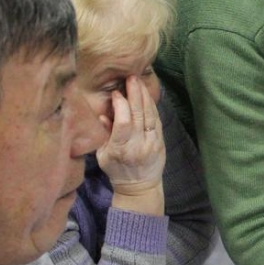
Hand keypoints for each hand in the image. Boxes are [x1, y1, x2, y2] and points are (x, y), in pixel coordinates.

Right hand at [97, 75, 165, 213]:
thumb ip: (104, 134)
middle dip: (135, 94)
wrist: (140, 186)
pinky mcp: (161, 142)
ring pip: (150, 115)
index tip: (115, 94)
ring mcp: (152, 143)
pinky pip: (156, 120)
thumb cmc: (116, 169)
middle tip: (131, 78)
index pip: (123, 123)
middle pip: (138, 115)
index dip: (120, 106)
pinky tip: (147, 95)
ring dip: (145, 97)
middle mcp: (138, 145)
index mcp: (120, 149)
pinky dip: (152, 106)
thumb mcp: (103, 155)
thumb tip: (104, 114)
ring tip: (139, 82)